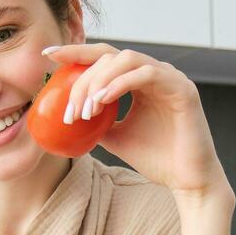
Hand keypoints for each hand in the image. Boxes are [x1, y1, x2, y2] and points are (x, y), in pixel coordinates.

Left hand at [44, 43, 230, 202]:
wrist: (186, 182)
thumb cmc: (156, 159)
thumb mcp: (115, 136)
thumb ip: (96, 120)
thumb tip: (65, 114)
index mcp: (140, 80)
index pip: (105, 57)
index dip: (76, 52)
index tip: (49, 55)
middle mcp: (156, 73)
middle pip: (110, 57)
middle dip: (84, 79)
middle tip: (70, 110)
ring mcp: (170, 77)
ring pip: (126, 60)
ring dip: (100, 82)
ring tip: (86, 109)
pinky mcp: (182, 88)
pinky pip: (147, 73)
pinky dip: (121, 84)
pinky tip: (103, 101)